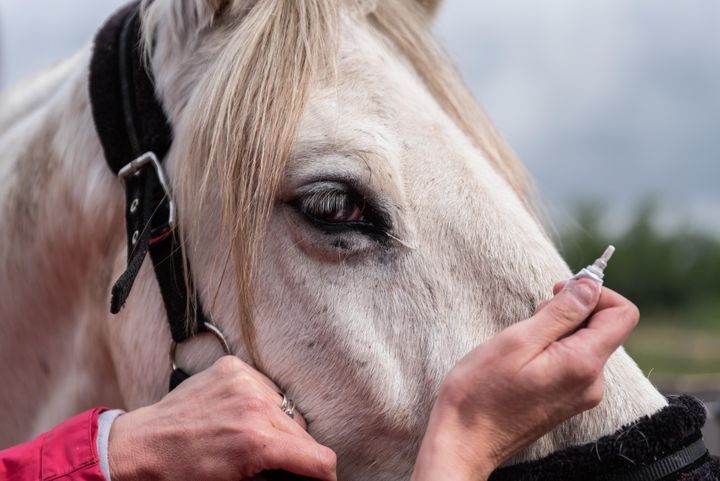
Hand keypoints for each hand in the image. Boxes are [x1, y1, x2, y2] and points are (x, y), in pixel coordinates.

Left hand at [108, 356, 336, 480]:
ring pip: (287, 409)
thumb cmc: (183, 476)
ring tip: (251, 437)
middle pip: (304, 433)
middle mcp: (254, 406)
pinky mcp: (232, 368)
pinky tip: (241, 415)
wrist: (142, 446)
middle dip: (294, 452)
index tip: (320, 479)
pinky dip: (260, 404)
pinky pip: (266, 388)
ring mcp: (243, 382)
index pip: (319, 458)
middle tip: (272, 463)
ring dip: (278, 425)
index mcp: (256, 442)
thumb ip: (276, 479)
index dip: (324, 475)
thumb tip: (303, 476)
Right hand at [412, 278, 639, 480]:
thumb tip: (590, 285)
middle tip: (530, 319)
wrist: (465, 440)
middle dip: (570, 312)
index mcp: (583, 364)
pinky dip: (553, 349)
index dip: (595, 293)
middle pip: (604, 327)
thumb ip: (560, 312)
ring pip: (586, 343)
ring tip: (521, 343)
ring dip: (558, 331)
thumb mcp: (518, 340)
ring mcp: (581, 395)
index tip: (558, 290)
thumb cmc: (481, 391)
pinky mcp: (568, 401)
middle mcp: (592, 382)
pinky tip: (523, 359)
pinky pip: (573, 361)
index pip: (622, 314)